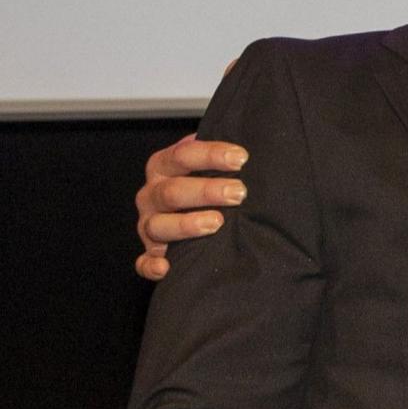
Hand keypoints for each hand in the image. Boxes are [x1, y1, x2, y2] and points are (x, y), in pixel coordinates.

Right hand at [135, 134, 249, 279]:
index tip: (241, 158)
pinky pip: (144, 262)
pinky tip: (167, 267)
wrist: (192, 209)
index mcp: (164, 167)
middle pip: (172, 191)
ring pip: (158, 225)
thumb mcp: (213, 166)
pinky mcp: (150, 252)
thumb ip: (224, 155)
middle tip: (239, 193)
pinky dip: (151, 266)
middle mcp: (152, 194)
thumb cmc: (209, 184)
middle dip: (206, 191)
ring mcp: (149, 224)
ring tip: (216, 223)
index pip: (182, 155)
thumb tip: (261, 141)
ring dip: (186, 224)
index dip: (210, 155)